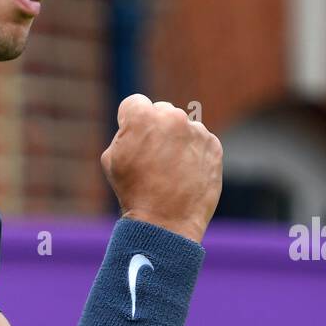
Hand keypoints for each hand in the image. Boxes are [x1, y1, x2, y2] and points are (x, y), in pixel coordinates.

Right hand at [101, 94, 222, 243]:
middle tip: (151, 157)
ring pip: (182, 127)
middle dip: (155, 128)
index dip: (128, 122)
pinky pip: (200, 142)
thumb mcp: (112, 159)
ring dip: (176, 141)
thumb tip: (136, 127)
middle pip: (161, 111)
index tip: (131, 139)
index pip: (134, 103)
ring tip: (169, 171)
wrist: (166, 222)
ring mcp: (196, 130)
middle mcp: (172, 116)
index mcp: (142, 116)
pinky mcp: (213, 145)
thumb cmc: (134, 192)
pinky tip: (184, 175)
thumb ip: (124, 133)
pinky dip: (193, 154)